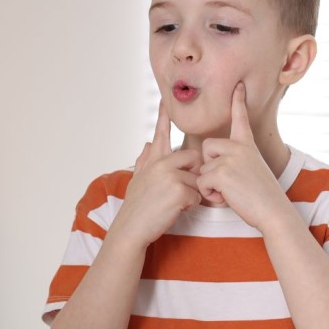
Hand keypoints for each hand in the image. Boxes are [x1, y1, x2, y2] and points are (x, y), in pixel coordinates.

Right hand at [114, 100, 201, 247]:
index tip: (164, 100)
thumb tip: (147, 144)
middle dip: (193, 175)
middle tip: (180, 191)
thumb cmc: (135, 208)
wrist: (131, 229)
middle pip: (193, 158)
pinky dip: (190, 206)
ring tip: (172, 204)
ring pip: (197, 180)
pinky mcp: (178, 190)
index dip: (163, 118)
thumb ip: (144, 161)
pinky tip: (174, 210)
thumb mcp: (136, 181)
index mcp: (152, 161)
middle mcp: (160, 163)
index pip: (160, 135)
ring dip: (191, 194)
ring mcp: (169, 175)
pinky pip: (197, 195)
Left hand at [197, 82, 288, 228]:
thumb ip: (233, 161)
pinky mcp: (221, 172)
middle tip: (228, 181)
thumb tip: (210, 161)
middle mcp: (239, 147)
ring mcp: (230, 157)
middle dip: (209, 166)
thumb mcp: (250, 170)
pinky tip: (227, 198)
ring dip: (211, 185)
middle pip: (206, 148)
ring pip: (202, 169)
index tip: (238, 85)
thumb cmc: (261, 196)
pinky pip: (202, 182)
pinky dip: (210, 194)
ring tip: (232, 192)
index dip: (238, 101)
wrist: (273, 210)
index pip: (240, 118)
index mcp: (247, 145)